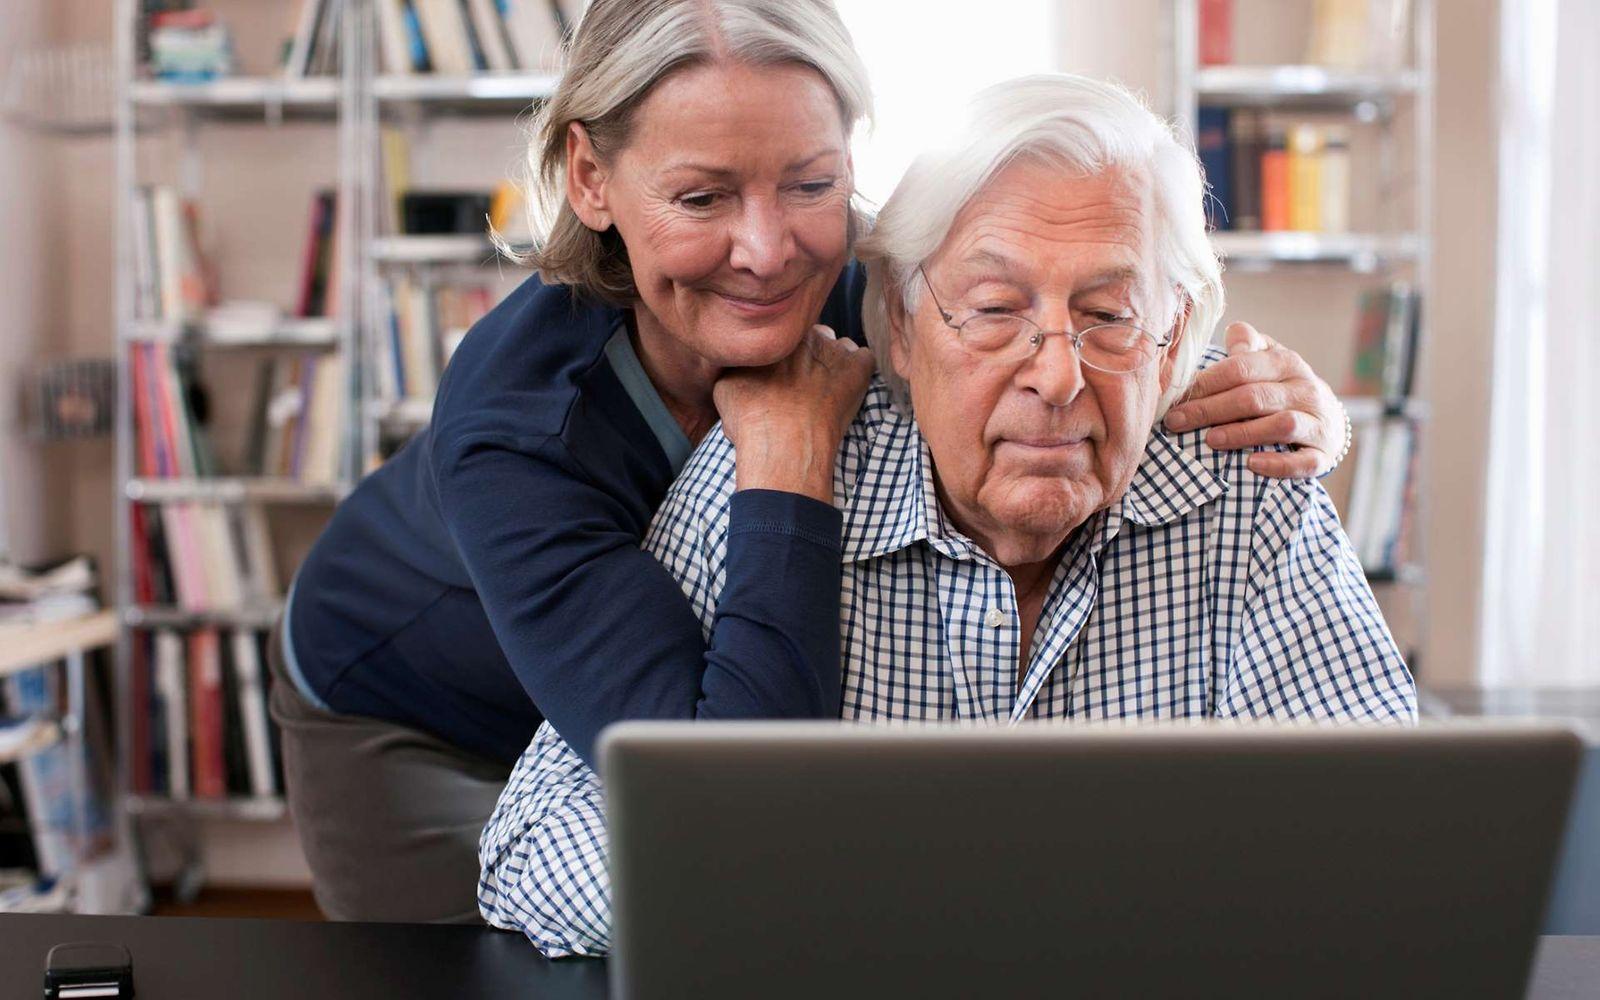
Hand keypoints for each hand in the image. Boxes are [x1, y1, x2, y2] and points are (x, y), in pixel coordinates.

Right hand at [714, 325, 874, 502]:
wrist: (783, 442)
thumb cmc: (751, 418)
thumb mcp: (725, 384)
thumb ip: (738, 365)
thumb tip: (739, 364)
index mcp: (775, 335)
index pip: (785, 333)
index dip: (784, 354)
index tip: (781, 372)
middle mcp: (806, 334)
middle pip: (812, 336)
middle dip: (808, 354)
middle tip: (800, 383)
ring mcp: (836, 349)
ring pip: (838, 346)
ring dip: (832, 362)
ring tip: (823, 389)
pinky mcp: (858, 369)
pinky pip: (863, 358)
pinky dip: (857, 371)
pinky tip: (846, 390)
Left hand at [1162, 322, 1346, 478]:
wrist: (1328, 420)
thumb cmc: (1282, 387)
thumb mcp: (1267, 359)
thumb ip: (1246, 345)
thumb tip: (1231, 332)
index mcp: (1286, 363)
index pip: (1241, 368)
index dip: (1206, 383)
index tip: (1175, 397)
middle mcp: (1305, 390)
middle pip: (1255, 397)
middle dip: (1211, 409)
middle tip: (1176, 421)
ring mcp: (1317, 422)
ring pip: (1281, 425)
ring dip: (1242, 433)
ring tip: (1210, 440)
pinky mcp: (1323, 454)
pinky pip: (1304, 461)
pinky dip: (1279, 464)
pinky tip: (1252, 464)